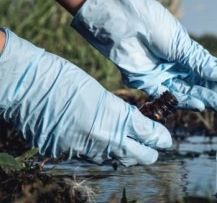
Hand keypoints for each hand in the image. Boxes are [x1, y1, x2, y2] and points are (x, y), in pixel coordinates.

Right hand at [0, 28, 171, 165]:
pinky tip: (100, 142)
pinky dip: (101, 152)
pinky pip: (93, 159)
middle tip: (152, 143)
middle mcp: (104, 141)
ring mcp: (85, 151)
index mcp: (117, 119)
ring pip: (117, 161)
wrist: (27, 86)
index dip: (161, 138)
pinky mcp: (67, 155)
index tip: (165, 138)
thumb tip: (133, 125)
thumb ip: (120, 113)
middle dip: (150, 151)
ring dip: (126, 153)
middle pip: (140, 157)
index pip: (150, 136)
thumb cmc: (65, 79)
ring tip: (129, 142)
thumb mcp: (101, 93)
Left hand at [71, 0, 216, 111]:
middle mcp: (178, 66)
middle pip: (205, 84)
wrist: (124, 23)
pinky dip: (187, 101)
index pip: (214, 70)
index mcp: (188, 53)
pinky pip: (171, 97)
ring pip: (191, 92)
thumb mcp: (182, 45)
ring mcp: (165, 76)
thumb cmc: (154, 25)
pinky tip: (202, 104)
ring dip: (208, 99)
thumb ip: (203, 64)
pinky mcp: (150, 84)